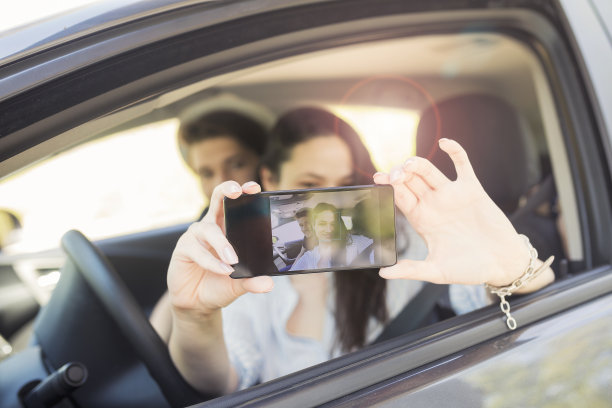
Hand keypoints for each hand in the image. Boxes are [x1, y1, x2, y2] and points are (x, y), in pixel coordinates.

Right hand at [167, 181, 273, 319]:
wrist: (198, 303)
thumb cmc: (220, 284)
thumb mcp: (240, 283)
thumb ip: (253, 281)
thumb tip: (268, 283)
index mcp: (227, 226)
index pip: (234, 202)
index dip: (242, 191)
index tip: (254, 188)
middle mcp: (211, 226)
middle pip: (217, 198)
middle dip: (227, 190)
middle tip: (238, 192)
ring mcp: (195, 236)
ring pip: (208, 229)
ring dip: (222, 244)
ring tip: (233, 260)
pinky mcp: (183, 249)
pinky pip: (197, 251)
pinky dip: (211, 262)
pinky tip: (222, 270)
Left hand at [374, 138, 532, 286]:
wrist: (502, 264)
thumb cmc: (469, 268)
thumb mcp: (436, 271)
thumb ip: (411, 270)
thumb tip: (383, 273)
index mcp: (422, 219)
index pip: (399, 197)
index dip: (388, 187)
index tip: (377, 182)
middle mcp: (433, 204)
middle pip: (410, 181)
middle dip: (398, 175)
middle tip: (392, 176)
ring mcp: (452, 195)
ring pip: (429, 171)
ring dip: (417, 164)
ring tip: (408, 165)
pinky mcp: (472, 189)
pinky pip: (462, 164)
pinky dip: (455, 151)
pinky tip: (444, 143)